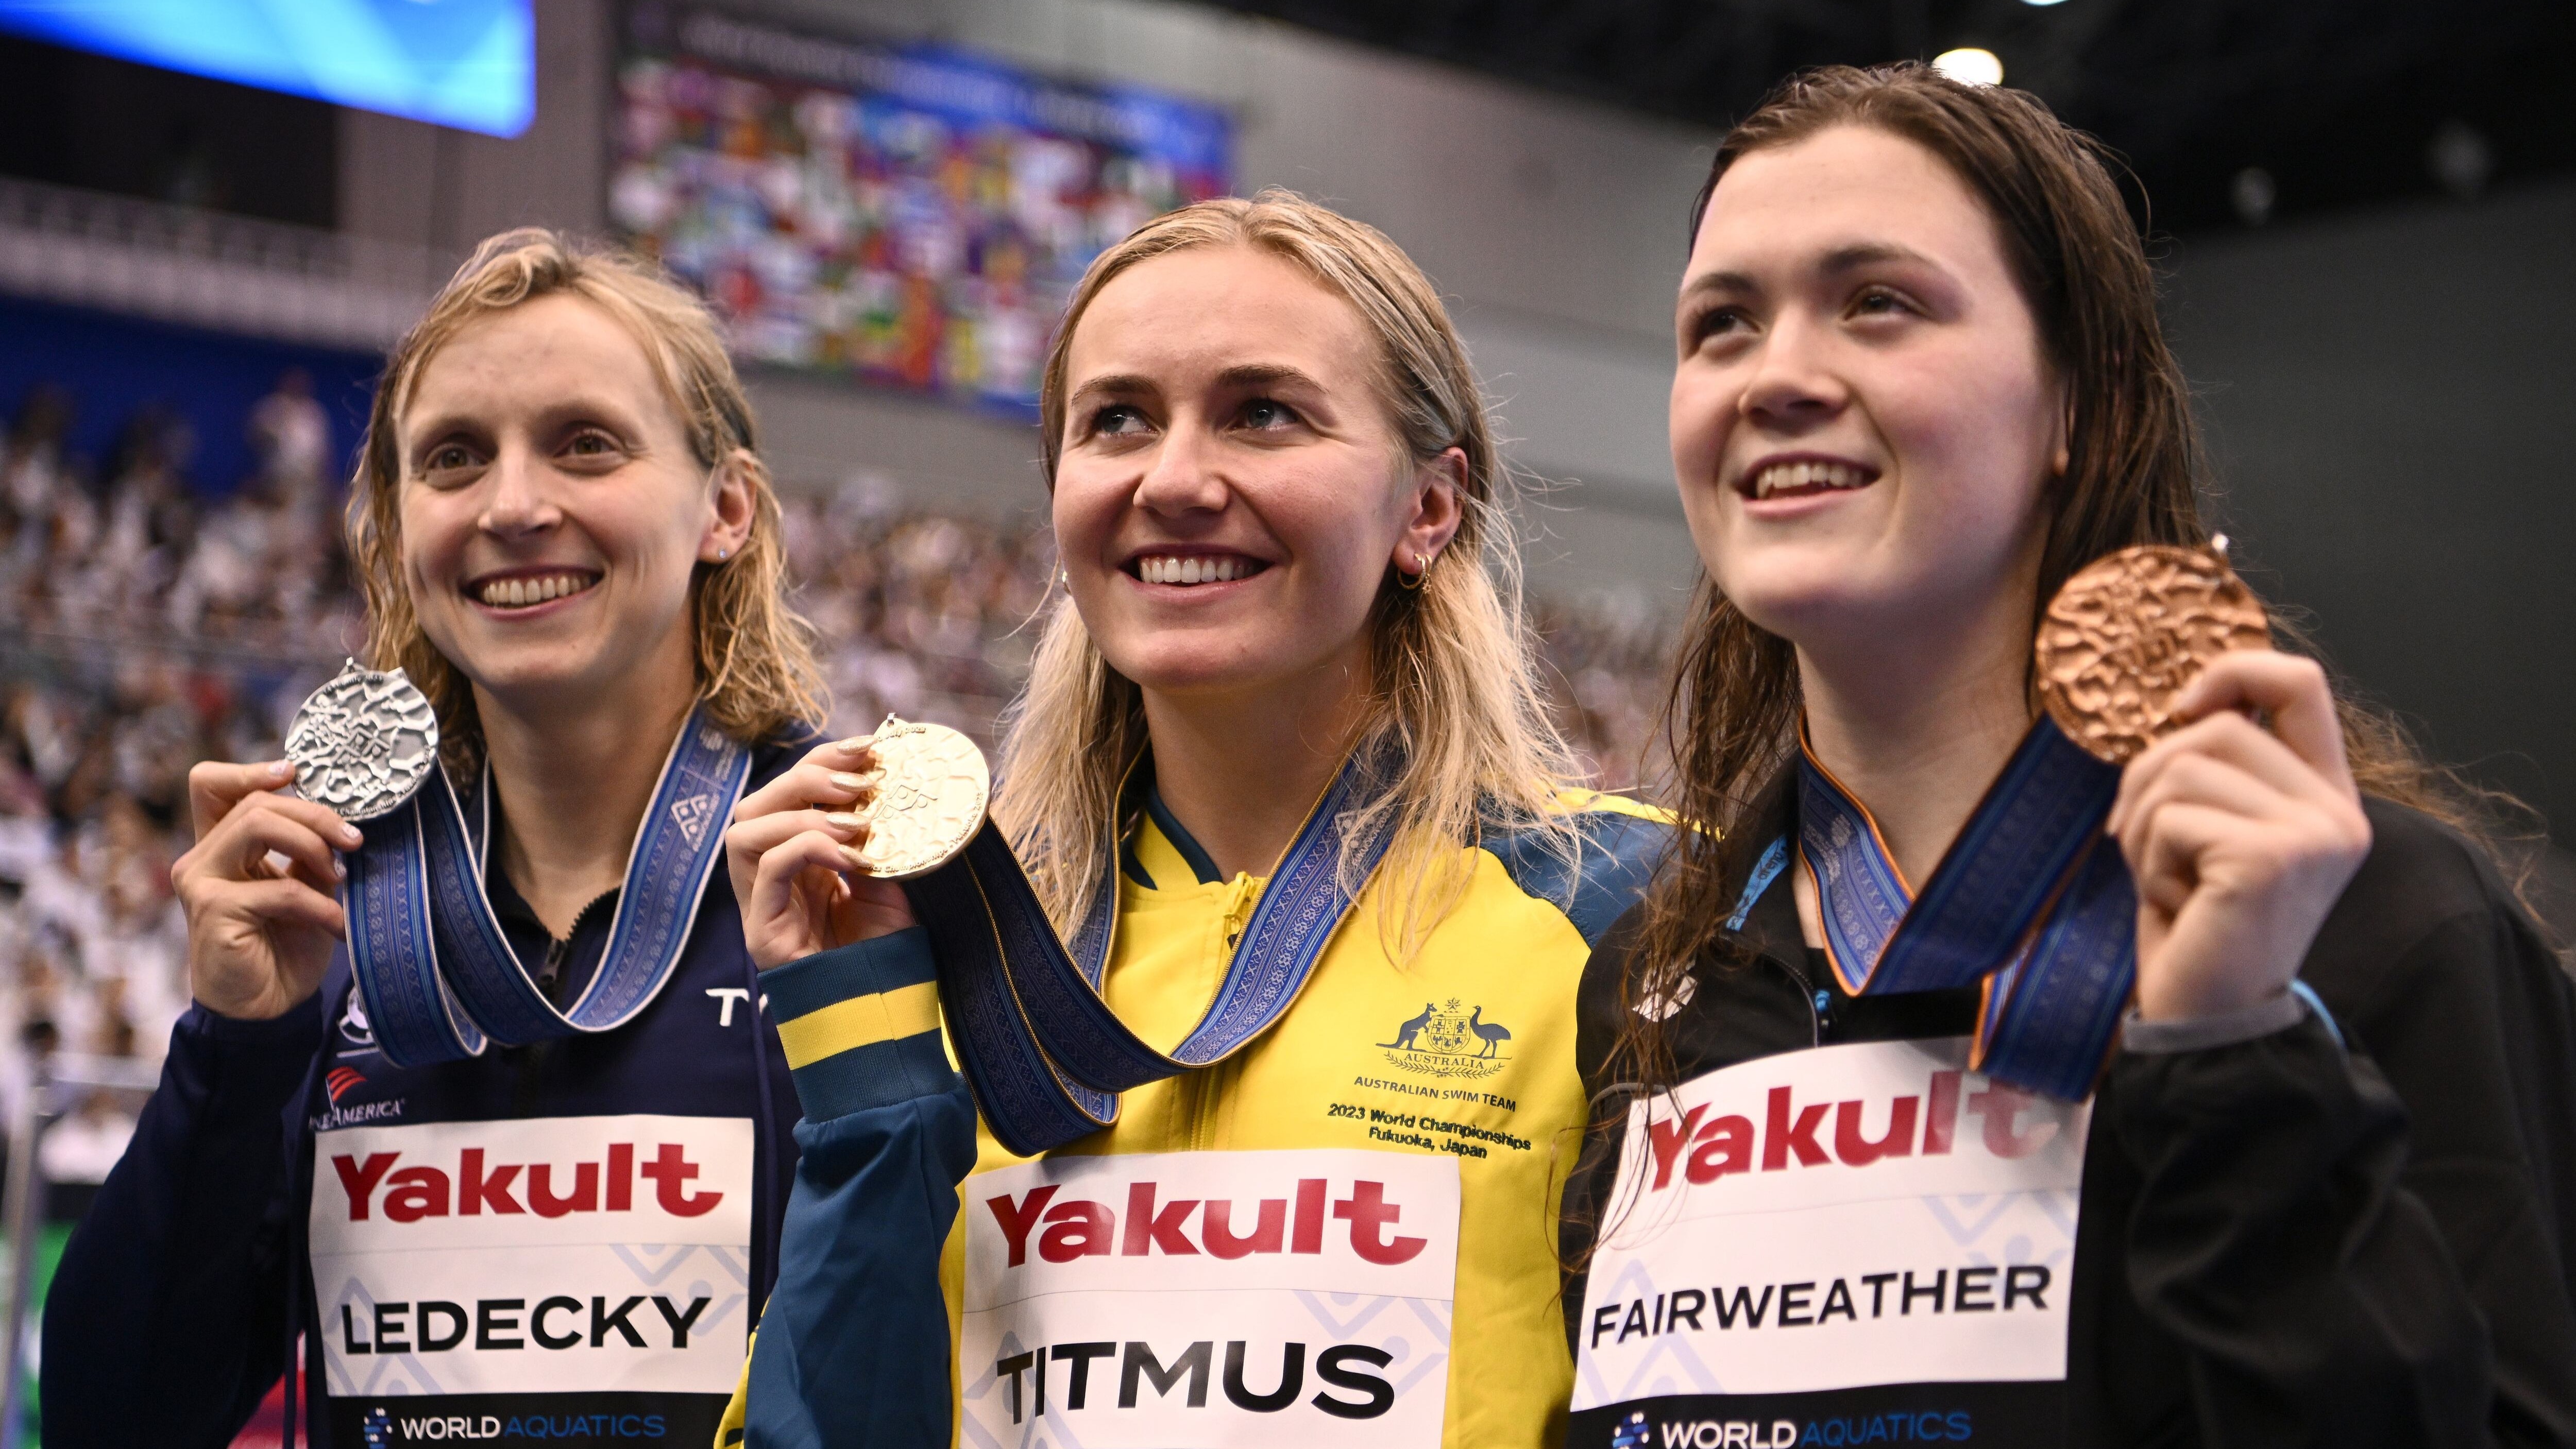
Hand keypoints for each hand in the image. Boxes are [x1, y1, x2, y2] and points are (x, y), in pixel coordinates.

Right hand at [173, 760, 357, 1020]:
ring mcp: (200, 882)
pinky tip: (338, 927)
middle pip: (255, 801)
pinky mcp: (212, 910)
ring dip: (313, 845)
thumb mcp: (306, 888)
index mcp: (221, 846)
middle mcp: (202, 858)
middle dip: (314, 814)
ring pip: (257, 826)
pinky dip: (318, 905)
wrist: (268, 1008)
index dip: (251, 771)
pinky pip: (277, 888)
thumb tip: (340, 820)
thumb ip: (309, 852)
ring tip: (341, 876)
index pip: (211, 784)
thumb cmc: (285, 946)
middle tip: (354, 841)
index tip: (298, 774)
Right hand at [725, 737, 917, 969]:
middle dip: (808, 776)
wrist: (883, 1015)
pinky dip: (806, 847)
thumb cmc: (887, 954)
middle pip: (757, 802)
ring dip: (802, 812)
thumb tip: (896, 787)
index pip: (791, 792)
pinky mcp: (761, 930)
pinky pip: (766, 869)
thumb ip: (882, 841)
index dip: (824, 761)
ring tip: (854, 821)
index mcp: (799, 859)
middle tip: (861, 781)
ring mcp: (760, 903)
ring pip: (745, 829)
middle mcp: (771, 876)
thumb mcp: (892, 884)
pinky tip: (850, 856)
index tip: (870, 747)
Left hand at [2107, 651, 2371, 1020]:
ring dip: (2143, 826)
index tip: (2182, 705)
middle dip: (2149, 778)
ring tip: (2169, 880)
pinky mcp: (2269, 858)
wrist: (2210, 1020)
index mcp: (2327, 798)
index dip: (2235, 670)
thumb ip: (2218, 769)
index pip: (2301, 684)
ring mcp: (2310, 835)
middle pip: (2216, 727)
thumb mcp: (2213, 831)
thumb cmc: (2198, 925)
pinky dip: (2147, 862)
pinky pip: (2169, 817)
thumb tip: (2182, 704)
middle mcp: (2335, 813)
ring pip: (2181, 767)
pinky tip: (2177, 905)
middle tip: (2144, 842)